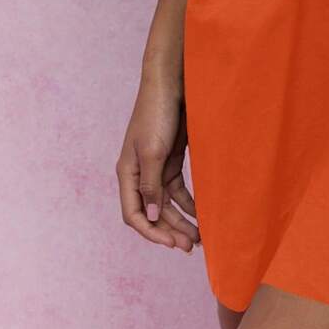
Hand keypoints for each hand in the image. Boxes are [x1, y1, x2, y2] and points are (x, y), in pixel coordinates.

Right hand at [116, 75, 199, 252]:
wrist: (171, 82)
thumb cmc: (157, 113)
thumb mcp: (153, 151)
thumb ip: (151, 185)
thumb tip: (152, 217)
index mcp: (127, 173)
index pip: (134, 214)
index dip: (151, 232)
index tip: (172, 243)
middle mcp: (139, 174)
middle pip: (153, 212)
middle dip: (171, 230)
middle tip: (191, 246)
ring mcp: (155, 167)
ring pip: (167, 204)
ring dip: (181, 220)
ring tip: (199, 237)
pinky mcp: (170, 159)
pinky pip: (178, 190)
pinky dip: (189, 203)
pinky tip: (202, 213)